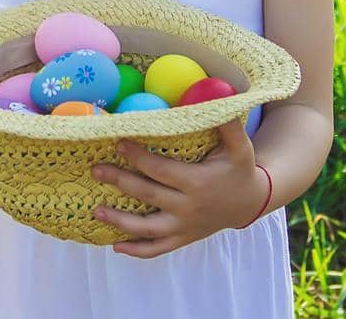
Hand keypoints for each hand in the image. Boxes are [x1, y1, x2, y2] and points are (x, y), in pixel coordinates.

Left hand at [89, 118, 265, 257]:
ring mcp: (184, 227)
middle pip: (148, 196)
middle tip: (96, 170)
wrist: (250, 203)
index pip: (161, 171)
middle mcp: (188, 208)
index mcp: (197, 184)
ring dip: (120, 222)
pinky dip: (137, 250)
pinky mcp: (182, 238)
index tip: (118, 143)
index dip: (139, 158)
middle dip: (120, 182)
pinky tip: (116, 246)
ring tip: (95, 210)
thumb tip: (215, 95)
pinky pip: (157, 249)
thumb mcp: (240, 147)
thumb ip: (227, 124)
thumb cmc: (240, 169)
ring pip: (148, 229)